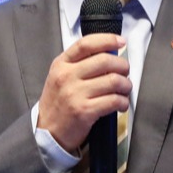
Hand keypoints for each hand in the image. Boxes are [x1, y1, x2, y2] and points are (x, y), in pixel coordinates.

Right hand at [34, 33, 130, 153]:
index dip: (107, 40)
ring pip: (113, 80)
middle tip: (125, 72)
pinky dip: (123, 102)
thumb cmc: (57, 103)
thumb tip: (109, 54)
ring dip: (126, 85)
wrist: (46, 132)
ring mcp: (75, 93)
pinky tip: (121, 104)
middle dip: (122, 65)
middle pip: (105, 61)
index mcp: (61, 64)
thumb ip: (78, 64)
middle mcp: (67, 76)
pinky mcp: (84, 111)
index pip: (86, 44)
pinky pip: (114, 101)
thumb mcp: (59, 77)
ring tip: (125, 90)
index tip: (121, 42)